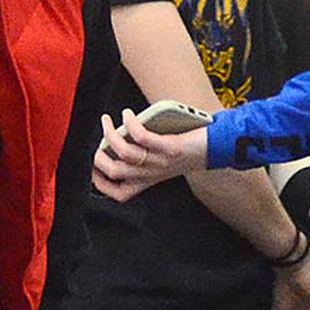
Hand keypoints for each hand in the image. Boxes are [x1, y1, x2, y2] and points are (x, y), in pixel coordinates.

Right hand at [92, 112, 208, 199]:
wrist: (215, 147)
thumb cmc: (186, 148)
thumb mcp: (160, 159)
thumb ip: (139, 154)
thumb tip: (113, 138)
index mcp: (148, 180)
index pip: (120, 194)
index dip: (101, 184)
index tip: (93, 167)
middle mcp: (153, 174)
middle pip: (116, 172)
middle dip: (99, 155)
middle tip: (98, 138)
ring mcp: (161, 161)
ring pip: (126, 154)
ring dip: (111, 134)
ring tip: (108, 121)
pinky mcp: (170, 147)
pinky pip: (143, 138)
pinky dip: (130, 124)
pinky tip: (127, 115)